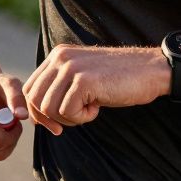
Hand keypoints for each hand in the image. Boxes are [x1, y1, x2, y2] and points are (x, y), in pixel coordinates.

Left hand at [22, 44, 168, 134]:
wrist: (150, 70)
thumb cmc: (118, 80)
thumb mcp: (82, 79)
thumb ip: (59, 88)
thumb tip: (35, 116)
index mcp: (58, 55)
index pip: (30, 88)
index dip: (38, 112)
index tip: (56, 124)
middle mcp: (60, 58)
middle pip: (35, 100)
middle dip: (50, 119)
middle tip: (76, 119)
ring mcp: (71, 67)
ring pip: (49, 108)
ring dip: (69, 118)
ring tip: (90, 109)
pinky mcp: (83, 80)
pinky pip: (67, 112)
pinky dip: (83, 118)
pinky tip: (98, 107)